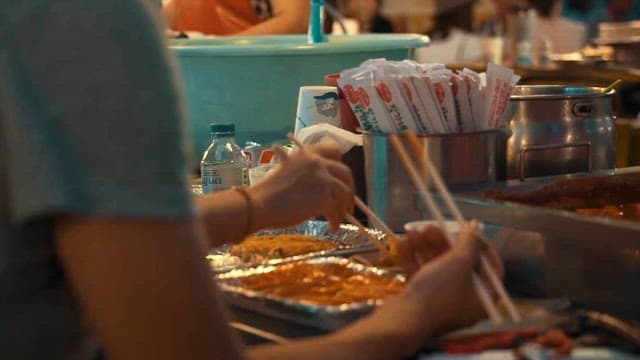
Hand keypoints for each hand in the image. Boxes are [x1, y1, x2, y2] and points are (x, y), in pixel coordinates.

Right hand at [248, 140, 354, 230]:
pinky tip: (331, 228)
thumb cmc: (267, 191)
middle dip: (349, 188)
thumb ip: (305, 171)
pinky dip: (335, 221)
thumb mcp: (286, 170)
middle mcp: (317, 162)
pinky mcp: (323, 199)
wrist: (258, 204)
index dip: (340, 163)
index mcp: (307, 153)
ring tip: (341, 217)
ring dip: (345, 206)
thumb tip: (321, 185)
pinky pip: (335, 211)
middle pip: (345, 173)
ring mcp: (322, 180)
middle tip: (347, 201)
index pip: (334, 150)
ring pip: (345, 192)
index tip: (339, 176)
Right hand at [386, 222, 504, 337]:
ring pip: (436, 267)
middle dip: (444, 242)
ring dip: (425, 246)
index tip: (470, 231)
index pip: (490, 268)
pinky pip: (421, 275)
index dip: (482, 246)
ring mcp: (441, 302)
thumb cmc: (438, 292)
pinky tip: (403, 243)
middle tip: (433, 226)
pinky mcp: (421, 301)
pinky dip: (414, 258)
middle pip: (459, 265)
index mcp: (483, 298)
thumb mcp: (458, 263)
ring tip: (414, 231)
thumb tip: (475, 227)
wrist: (404, 320)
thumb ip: (469, 243)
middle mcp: (464, 302)